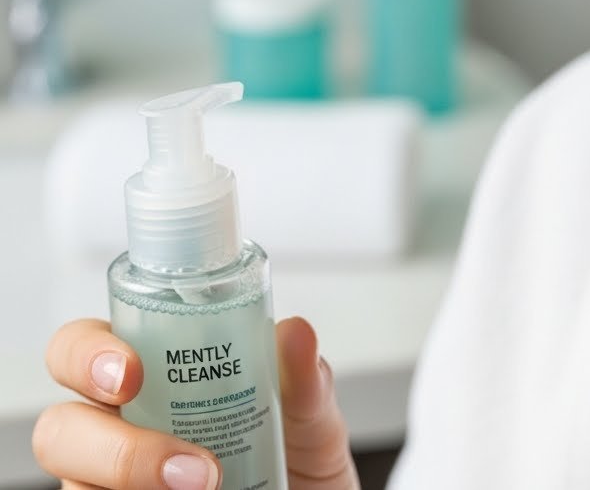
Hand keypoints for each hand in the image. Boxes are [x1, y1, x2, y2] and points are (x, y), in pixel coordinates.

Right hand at [33, 315, 359, 488]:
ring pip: (73, 485)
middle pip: (61, 426)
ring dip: (128, 480)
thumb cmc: (297, 459)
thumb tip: (295, 333)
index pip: (83, 346)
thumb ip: (304, 379)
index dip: (86, 352)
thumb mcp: (311, 417)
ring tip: (206, 488)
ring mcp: (111, 485)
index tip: (130, 372)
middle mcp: (117, 429)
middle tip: (181, 462)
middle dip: (103, 443)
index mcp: (149, 372)